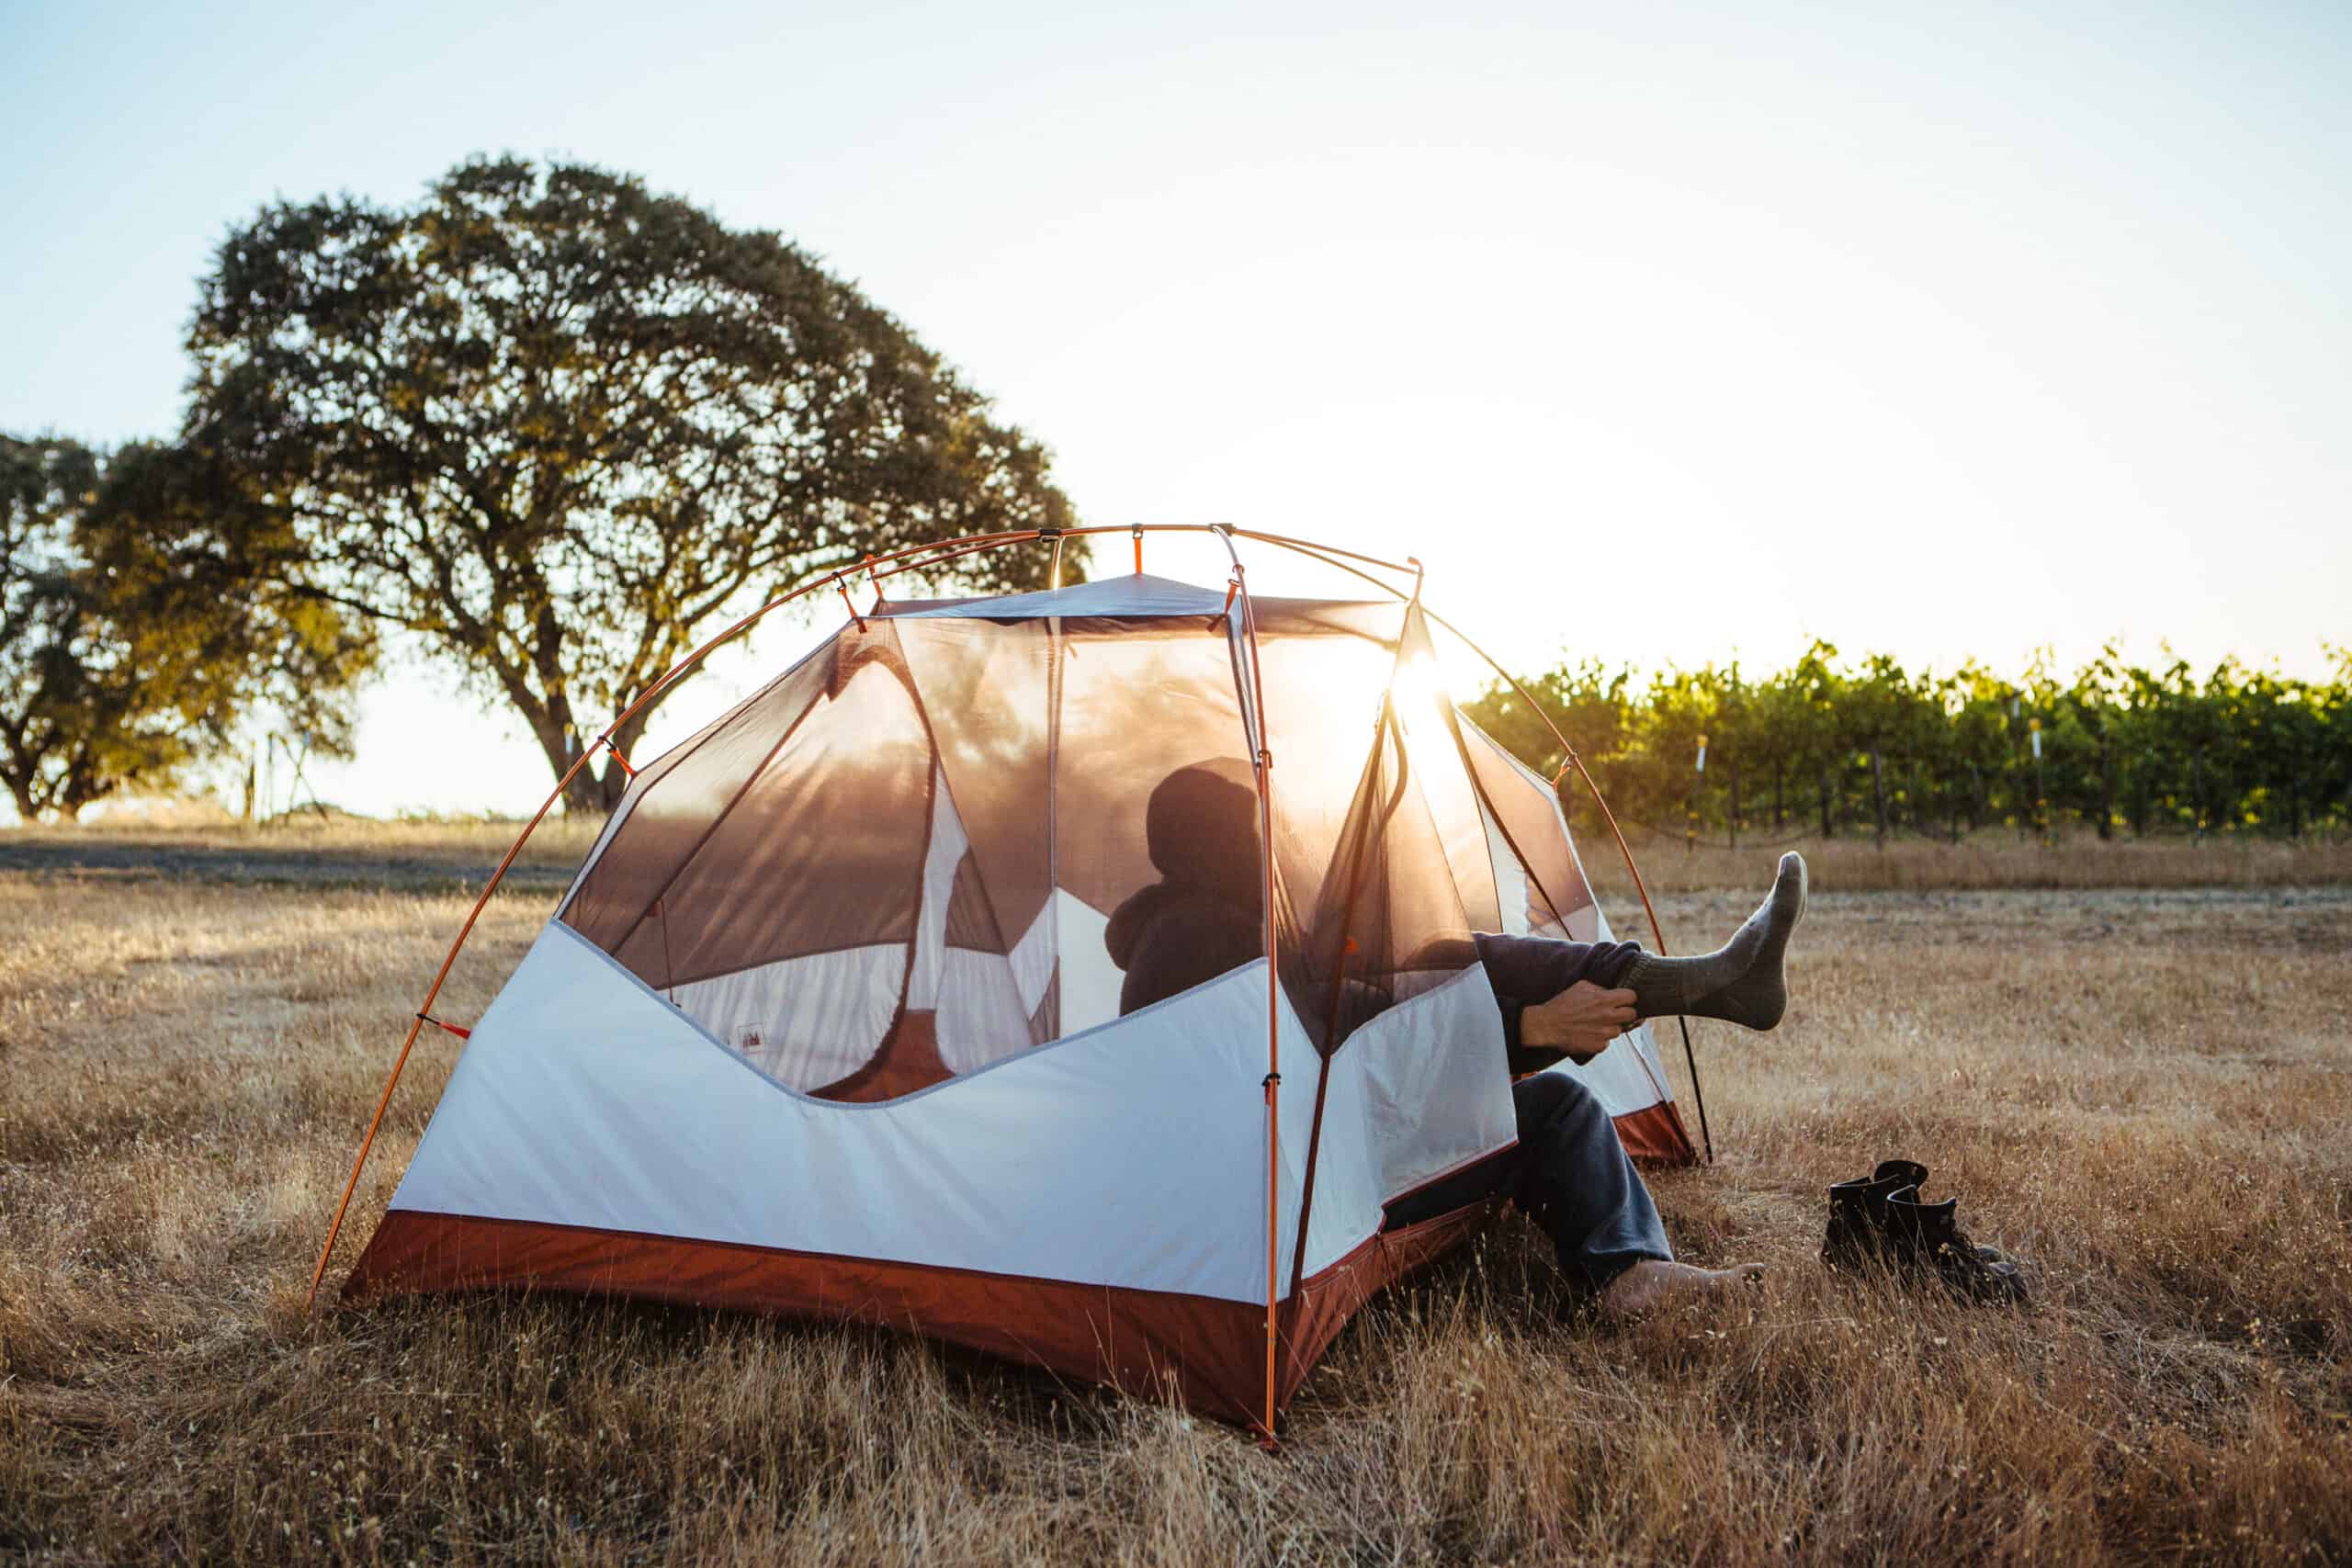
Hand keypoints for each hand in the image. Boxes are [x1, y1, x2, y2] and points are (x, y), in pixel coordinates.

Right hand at [1519, 981, 1636, 1064]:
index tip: (1623, 1000)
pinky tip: (1589, 1034)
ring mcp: (1604, 1033)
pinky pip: (1606, 1042)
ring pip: (1619, 1030)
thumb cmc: (1562, 1004)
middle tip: (1616, 1013)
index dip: (1628, 998)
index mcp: (1604, 999)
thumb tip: (1610, 992)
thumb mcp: (1580, 987)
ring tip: (1596, 1025)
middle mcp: (1608, 1016)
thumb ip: (1599, 989)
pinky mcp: (1598, 1046)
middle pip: (1632, 1015)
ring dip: (1611, 1027)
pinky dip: (1600, 1039)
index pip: (1631, 996)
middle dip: (1626, 1013)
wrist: (1548, 1025)